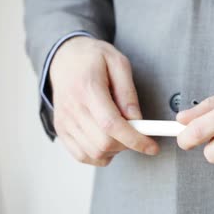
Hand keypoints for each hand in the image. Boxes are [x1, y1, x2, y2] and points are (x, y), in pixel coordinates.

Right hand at [49, 36, 158, 165]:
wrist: (64, 58)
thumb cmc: (93, 58)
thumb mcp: (118, 62)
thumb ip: (128, 92)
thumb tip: (137, 120)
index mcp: (88, 88)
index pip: (111, 124)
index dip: (134, 140)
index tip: (152, 147)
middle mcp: (72, 108)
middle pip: (103, 143)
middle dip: (127, 144)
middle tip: (135, 131)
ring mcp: (64, 121)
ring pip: (94, 153)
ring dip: (114, 151)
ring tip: (119, 132)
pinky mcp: (61, 130)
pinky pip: (82, 156)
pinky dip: (99, 155)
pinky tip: (106, 140)